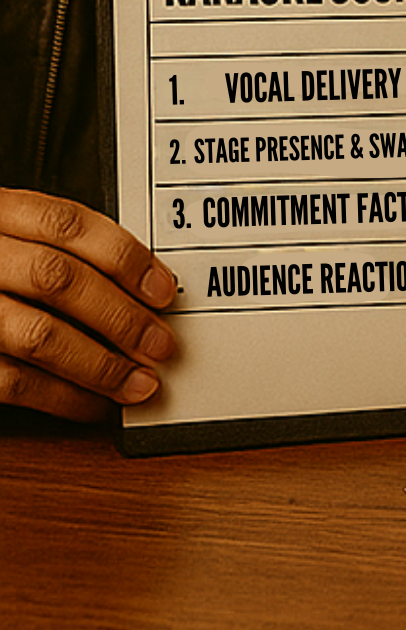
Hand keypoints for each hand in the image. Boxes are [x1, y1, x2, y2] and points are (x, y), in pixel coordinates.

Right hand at [0, 188, 177, 421]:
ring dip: (99, 366)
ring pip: (37, 335)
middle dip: (120, 317)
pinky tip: (93, 405)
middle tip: (162, 345)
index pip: (67, 223)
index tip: (165, 289)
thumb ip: (54, 248)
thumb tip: (141, 287)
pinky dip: (61, 398)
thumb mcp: (7, 236)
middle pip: (58, 280)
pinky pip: (10, 382)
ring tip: (140, 384)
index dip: (125, 256)